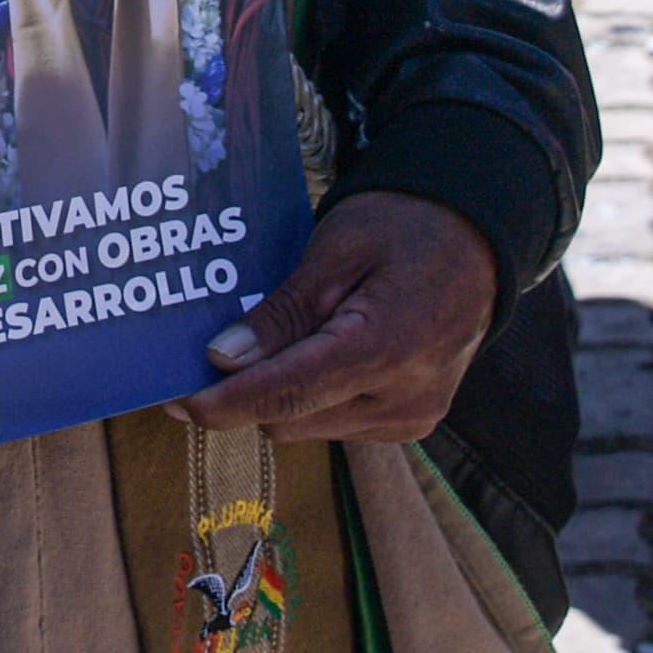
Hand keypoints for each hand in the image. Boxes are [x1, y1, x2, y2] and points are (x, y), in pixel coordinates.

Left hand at [180, 190, 497, 447]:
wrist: (476, 236)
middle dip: (248, 390)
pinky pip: (339, 422)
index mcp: (385, 348)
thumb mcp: (335, 252)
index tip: (176, 401)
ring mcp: (414, 415)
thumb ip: (281, 312)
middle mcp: (405, 397)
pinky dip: (314, 397)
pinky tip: (314, 353)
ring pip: (310, 426)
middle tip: (213, 349)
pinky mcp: (415, 420)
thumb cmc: (402, 227)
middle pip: (292, 418)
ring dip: (281, 395)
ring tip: (273, 341)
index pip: (288, 394)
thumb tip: (222, 359)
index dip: (226, 403)